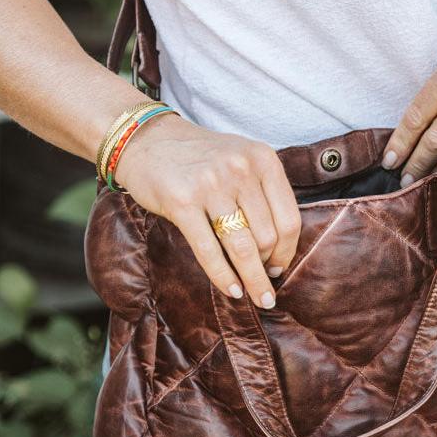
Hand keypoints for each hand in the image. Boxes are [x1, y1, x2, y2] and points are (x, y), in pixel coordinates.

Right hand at [113, 115, 300, 307]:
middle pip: (267, 237)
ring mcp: (211, 185)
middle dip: (267, 268)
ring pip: (242, 248)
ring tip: (258, 298)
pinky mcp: (181, 202)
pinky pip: (209, 251)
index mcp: (263, 159)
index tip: (279, 268)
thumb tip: (278, 254)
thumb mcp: (242, 162)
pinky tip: (233, 291)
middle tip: (264, 285)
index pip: (289, 219)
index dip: (287, 252)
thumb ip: (263, 195)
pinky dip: (223, 277)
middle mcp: (240, 169)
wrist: (147, 139)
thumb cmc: (202, 159)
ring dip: (252, 280)